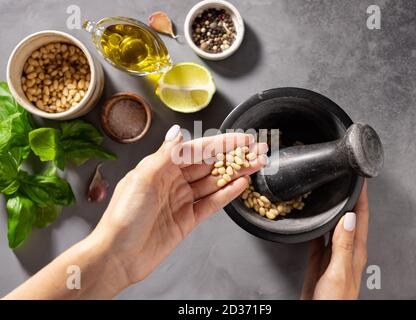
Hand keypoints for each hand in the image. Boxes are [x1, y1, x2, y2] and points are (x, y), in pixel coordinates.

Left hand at [93, 125, 267, 287]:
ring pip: (213, 183)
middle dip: (233, 157)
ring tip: (255, 165)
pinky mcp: (188, 219)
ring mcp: (182, 200)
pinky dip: (226, 194)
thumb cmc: (124, 216)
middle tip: (256, 151)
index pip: (197, 150)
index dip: (221, 143)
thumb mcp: (143, 177)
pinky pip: (211, 203)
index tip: (241, 138)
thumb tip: (177, 131)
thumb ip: (166, 154)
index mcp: (160, 167)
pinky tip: (240, 185)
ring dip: (235, 174)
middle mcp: (172, 181)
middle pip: (209, 165)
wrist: (119, 255)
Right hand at [300, 181, 368, 299]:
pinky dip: (316, 228)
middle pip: (348, 219)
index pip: (361, 218)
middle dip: (348, 200)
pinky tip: (312, 222)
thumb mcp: (339, 271)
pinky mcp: (318, 263)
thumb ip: (343, 245)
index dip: (362, 198)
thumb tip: (348, 218)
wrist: (319, 315)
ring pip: (333, 227)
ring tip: (329, 195)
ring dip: (333, 212)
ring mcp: (332, 257)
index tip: (360, 181)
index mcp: (354, 252)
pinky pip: (318, 240)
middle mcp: (345, 252)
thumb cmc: (334, 301)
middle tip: (344, 181)